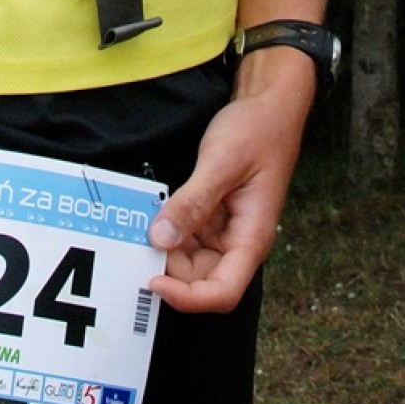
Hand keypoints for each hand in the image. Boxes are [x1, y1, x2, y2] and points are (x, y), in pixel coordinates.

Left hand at [147, 70, 310, 313]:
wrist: (269, 105)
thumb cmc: (257, 132)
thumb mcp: (221, 163)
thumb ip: (192, 202)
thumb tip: (160, 238)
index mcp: (251, 238)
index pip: (223, 292)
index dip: (188, 298)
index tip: (154, 281)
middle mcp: (239, 241)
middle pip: (202, 280)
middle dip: (170, 270)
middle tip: (135, 248)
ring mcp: (226, 229)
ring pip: (191, 259)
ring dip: (166, 250)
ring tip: (139, 227)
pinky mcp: (214, 215)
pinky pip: (188, 234)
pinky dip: (169, 229)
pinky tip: (152, 213)